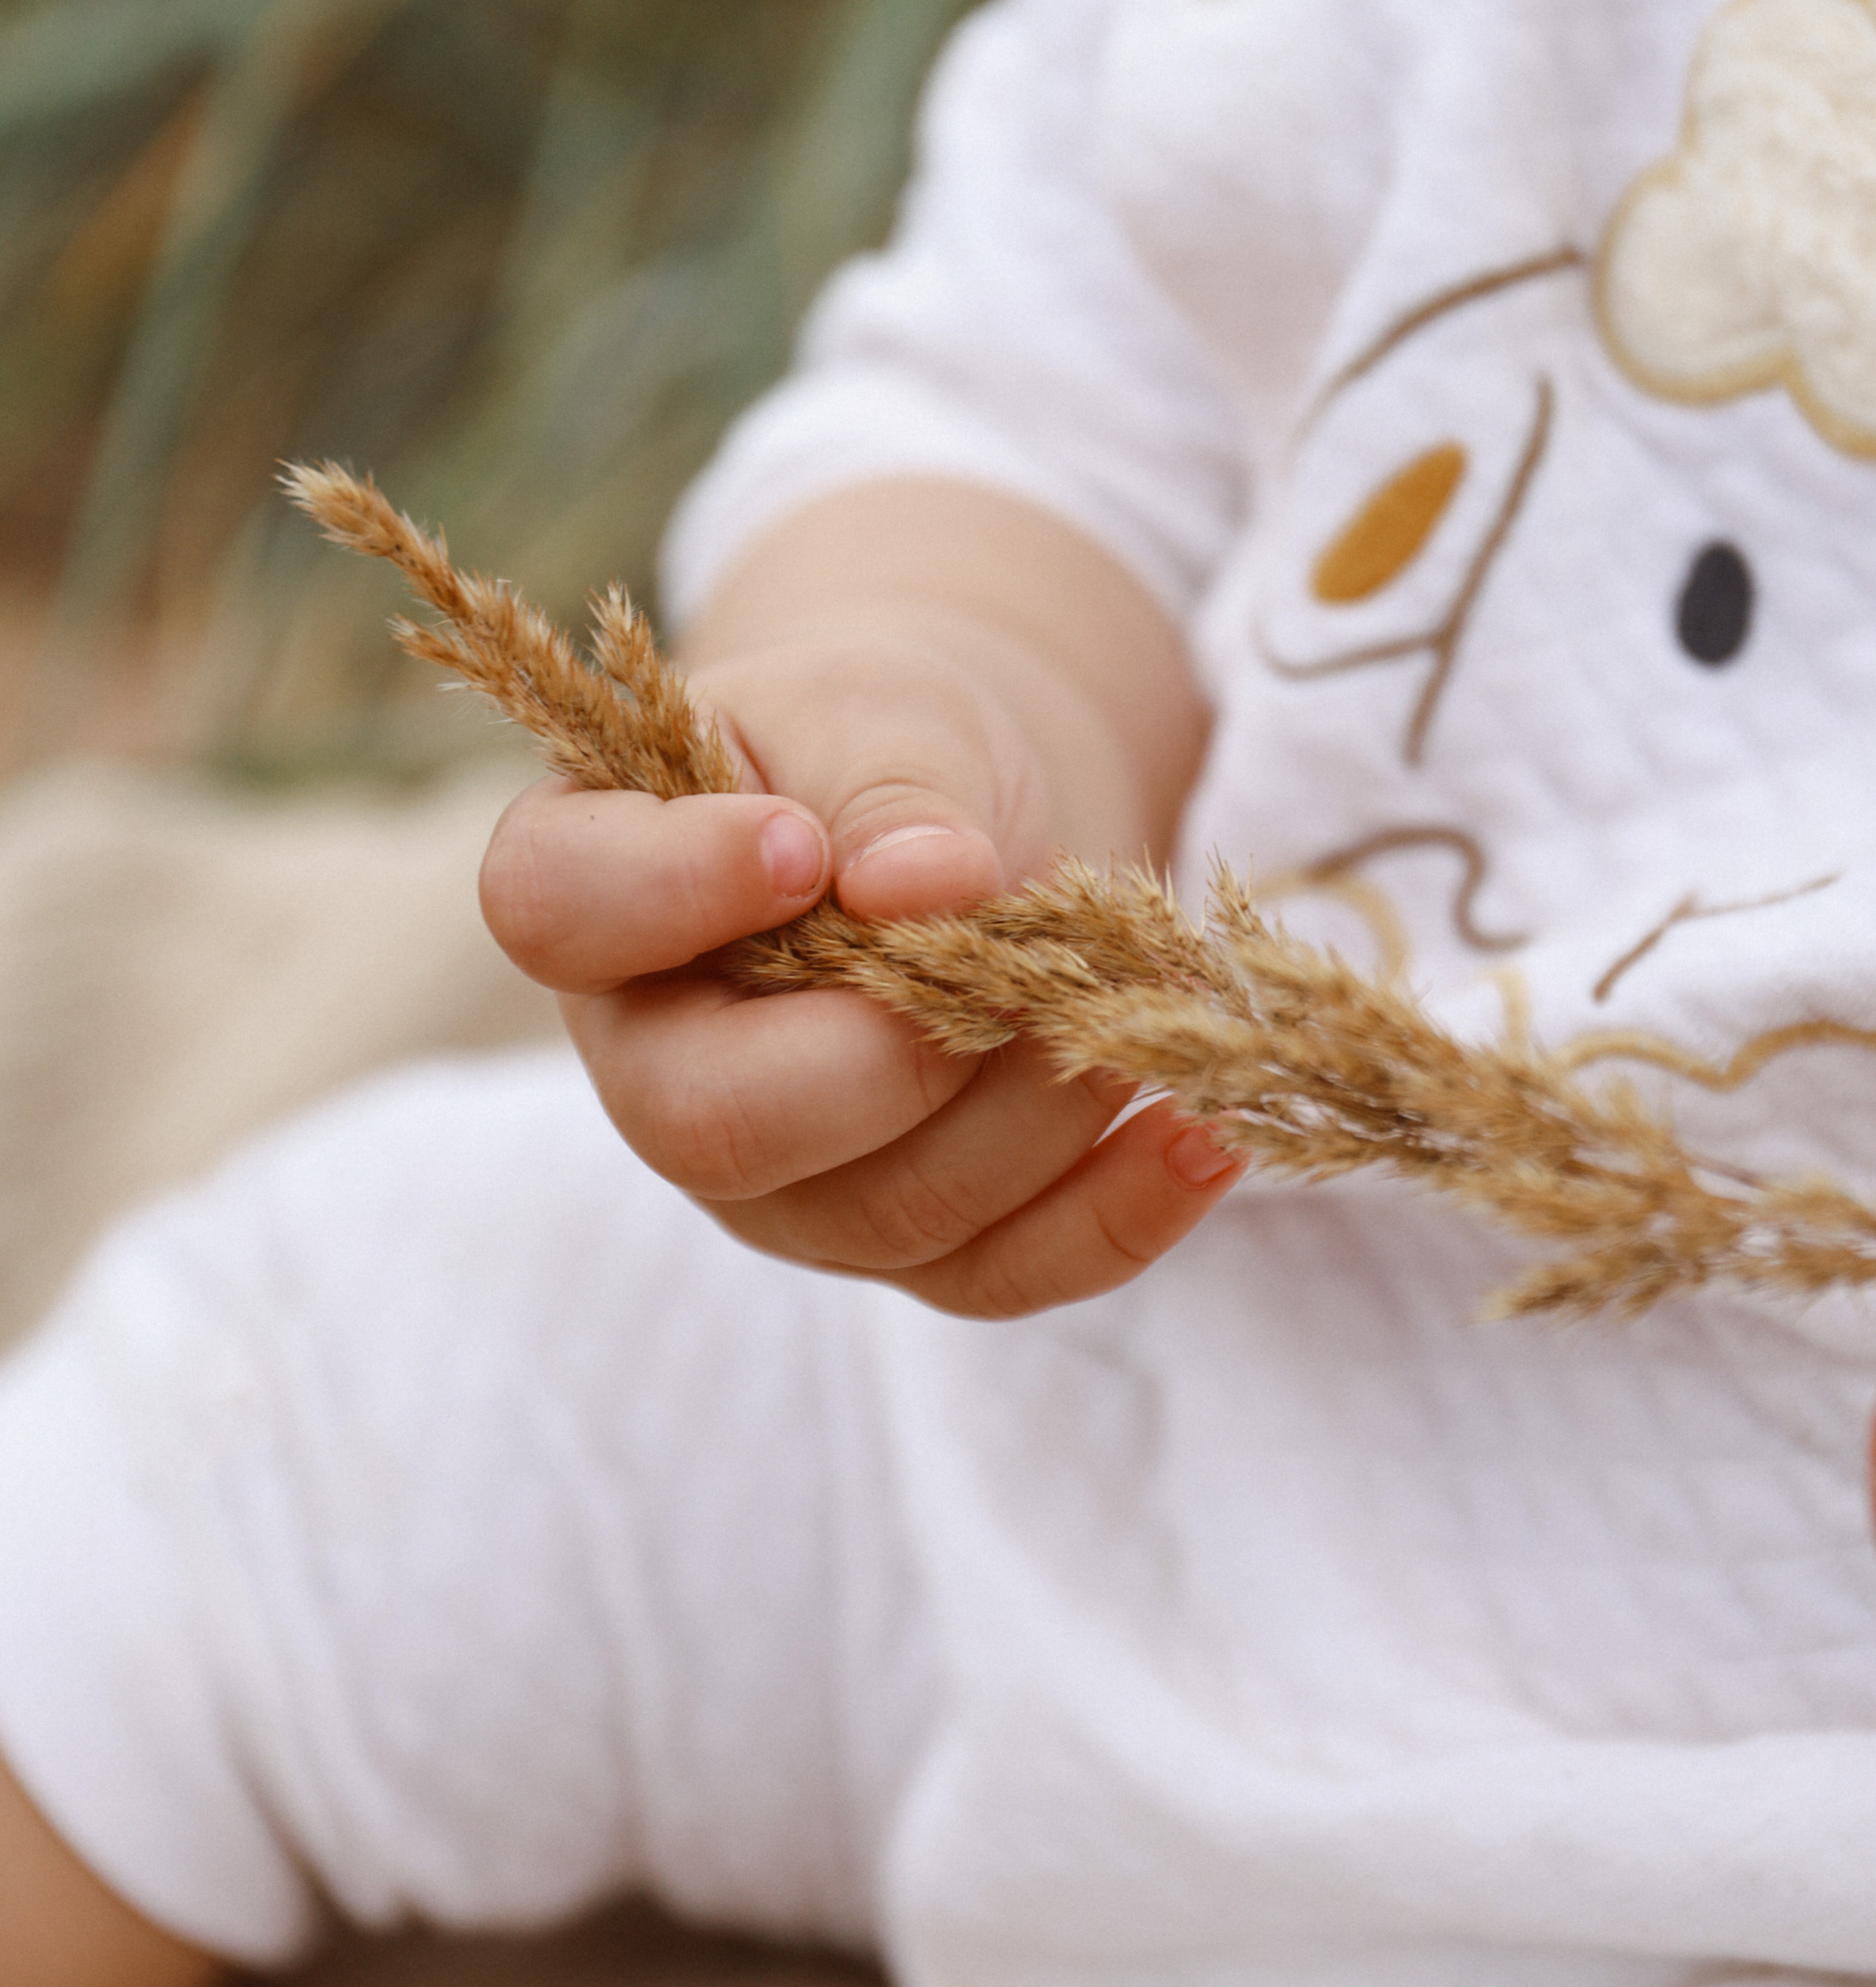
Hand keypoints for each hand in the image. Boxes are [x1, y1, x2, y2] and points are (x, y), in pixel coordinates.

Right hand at [479, 630, 1239, 1318]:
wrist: (962, 831)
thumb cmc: (883, 753)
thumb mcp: (883, 709)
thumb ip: (888, 778)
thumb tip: (926, 883)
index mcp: (595, 889)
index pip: (558, 907)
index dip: (669, 889)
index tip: (803, 844)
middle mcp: (652, 1063)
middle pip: (719, 1123)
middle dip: (900, 1049)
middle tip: (1020, 952)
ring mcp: (770, 1183)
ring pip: (887, 1212)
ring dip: (1036, 1111)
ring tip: (1133, 1003)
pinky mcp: (898, 1244)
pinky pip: (997, 1277)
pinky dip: (1118, 1216)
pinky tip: (1205, 1135)